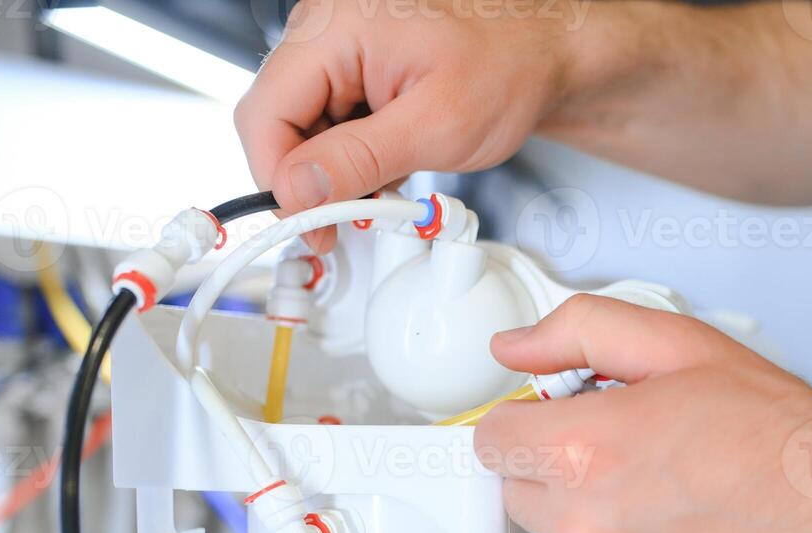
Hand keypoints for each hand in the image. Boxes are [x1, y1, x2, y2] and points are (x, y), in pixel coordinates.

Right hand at [233, 0, 587, 251]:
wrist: (547, 48)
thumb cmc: (510, 63)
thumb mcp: (436, 125)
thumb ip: (359, 159)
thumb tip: (298, 190)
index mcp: (335, 28)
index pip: (264, 115)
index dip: (279, 181)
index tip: (311, 225)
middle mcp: (327, 28)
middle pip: (278, 121)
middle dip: (309, 180)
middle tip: (344, 222)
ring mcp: (340, 45)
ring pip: (304, 126)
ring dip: (334, 170)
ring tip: (382, 189)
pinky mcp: (356, 65)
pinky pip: (331, 118)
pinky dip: (352, 154)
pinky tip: (385, 167)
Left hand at [474, 295, 811, 532]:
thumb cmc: (785, 444)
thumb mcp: (685, 347)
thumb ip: (582, 332)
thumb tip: (515, 348)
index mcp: (585, 450)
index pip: (491, 438)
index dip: (529, 417)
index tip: (561, 416)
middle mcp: (586, 527)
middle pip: (518, 491)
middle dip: (557, 465)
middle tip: (629, 449)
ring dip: (588, 519)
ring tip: (664, 496)